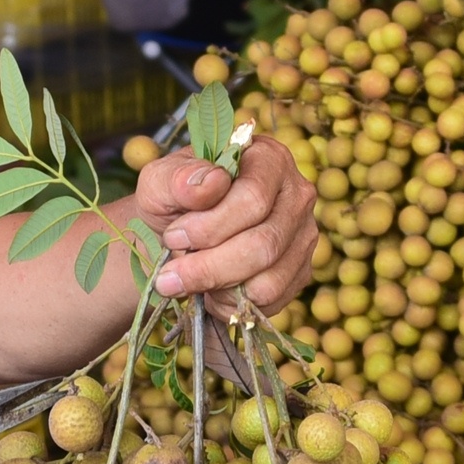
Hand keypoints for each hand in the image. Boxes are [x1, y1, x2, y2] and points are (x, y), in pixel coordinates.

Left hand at [134, 131, 317, 310]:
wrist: (178, 234)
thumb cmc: (173, 201)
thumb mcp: (159, 182)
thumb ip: (177, 178)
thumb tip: (210, 184)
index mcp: (268, 159)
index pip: (253, 198)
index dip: (210, 226)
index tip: (174, 237)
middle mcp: (296, 195)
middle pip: (264, 244)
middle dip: (210, 267)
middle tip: (169, 277)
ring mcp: (303, 236)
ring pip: (269, 281)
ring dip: (220, 288)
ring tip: (190, 279)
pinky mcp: (300, 272)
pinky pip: (271, 301)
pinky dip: (232, 304)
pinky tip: (211, 289)